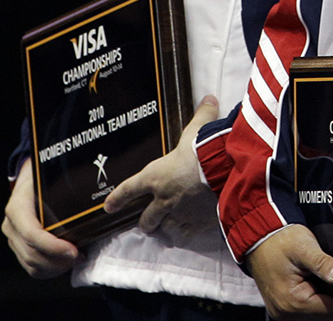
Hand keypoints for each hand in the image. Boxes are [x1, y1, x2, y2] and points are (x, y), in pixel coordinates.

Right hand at [2, 157, 79, 277]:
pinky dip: (50, 269)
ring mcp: (14, 238)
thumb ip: (65, 185)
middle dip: (58, 260)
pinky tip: (66, 262)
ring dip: (56, 267)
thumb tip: (97, 192)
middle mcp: (12, 225)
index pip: (32, 235)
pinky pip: (31, 266)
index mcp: (18, 208)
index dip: (53, 247)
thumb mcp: (50, 175)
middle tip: (81, 256)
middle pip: (32, 254)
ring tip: (77, 258)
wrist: (29, 176)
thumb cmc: (42, 175)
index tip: (74, 251)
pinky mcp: (19, 246)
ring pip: (31, 264)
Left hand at [104, 95, 219, 242]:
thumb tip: (208, 98)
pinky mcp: (196, 224)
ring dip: (166, 227)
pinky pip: (185, 234)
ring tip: (171, 226)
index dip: (118, 198)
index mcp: (156, 176)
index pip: (129, 189)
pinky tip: (191, 228)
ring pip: (165, 229)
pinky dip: (186, 231)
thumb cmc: (204, 147)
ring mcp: (179, 214)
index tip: (108, 206)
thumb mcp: (199, 128)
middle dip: (146, 221)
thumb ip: (202, 114)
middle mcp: (163, 199)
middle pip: (146, 219)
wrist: (224, 170)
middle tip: (149, 220)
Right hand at [247, 224, 332, 318]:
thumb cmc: (282, 241)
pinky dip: (315, 298)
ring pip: (317, 315)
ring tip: (322, 275)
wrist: (260, 239)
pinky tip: (313, 281)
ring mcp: (283, 313)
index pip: (332, 311)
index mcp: (293, 302)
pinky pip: (306, 310)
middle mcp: (286, 314)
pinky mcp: (282, 309)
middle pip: (325, 315)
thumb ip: (324, 263)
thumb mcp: (305, 247)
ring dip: (325, 298)